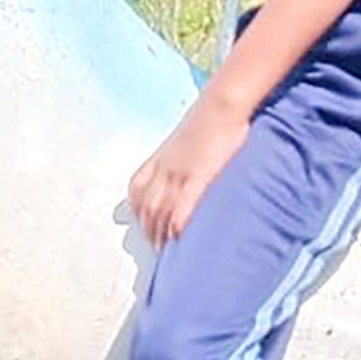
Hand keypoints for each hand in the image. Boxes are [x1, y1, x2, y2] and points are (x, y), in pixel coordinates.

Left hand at [127, 91, 250, 247]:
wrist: (223, 103)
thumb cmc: (210, 119)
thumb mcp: (186, 141)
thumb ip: (179, 159)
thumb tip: (185, 170)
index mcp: (159, 160)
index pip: (137, 194)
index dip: (140, 216)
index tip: (147, 231)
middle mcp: (163, 169)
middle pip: (147, 209)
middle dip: (150, 233)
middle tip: (159, 253)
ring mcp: (178, 173)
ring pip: (160, 212)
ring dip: (161, 235)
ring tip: (169, 255)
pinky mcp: (198, 175)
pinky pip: (182, 205)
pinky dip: (177, 223)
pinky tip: (178, 237)